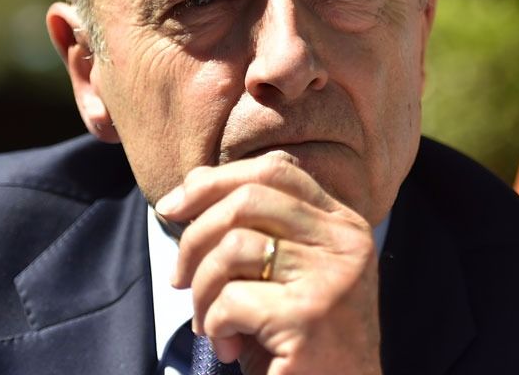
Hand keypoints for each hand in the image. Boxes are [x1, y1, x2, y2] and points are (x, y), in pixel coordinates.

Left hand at [156, 154, 382, 374]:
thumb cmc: (298, 341)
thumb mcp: (284, 275)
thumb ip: (256, 228)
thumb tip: (192, 184)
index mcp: (343, 225)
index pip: (275, 171)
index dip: (215, 180)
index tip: (172, 206)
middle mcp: (345, 243)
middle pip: (249, 200)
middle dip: (195, 237)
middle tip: (179, 279)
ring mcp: (332, 278)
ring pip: (233, 247)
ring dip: (203, 290)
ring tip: (210, 323)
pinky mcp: (308, 317)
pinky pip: (232, 300)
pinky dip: (215, 325)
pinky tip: (228, 346)